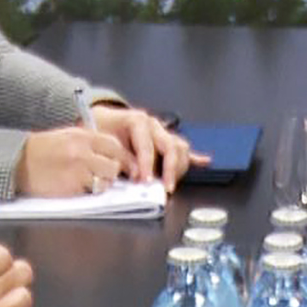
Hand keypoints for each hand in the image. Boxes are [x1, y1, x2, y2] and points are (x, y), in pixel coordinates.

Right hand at [14, 125, 131, 195]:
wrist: (17, 162)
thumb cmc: (42, 150)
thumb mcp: (67, 137)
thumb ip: (90, 143)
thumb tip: (112, 155)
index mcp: (83, 136)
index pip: (114, 146)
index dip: (125, 157)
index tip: (130, 166)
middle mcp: (83, 152)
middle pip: (114, 165)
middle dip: (115, 172)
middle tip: (111, 176)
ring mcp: (77, 170)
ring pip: (105, 181)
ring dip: (103, 184)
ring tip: (91, 182)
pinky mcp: (71, 187)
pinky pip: (90, 192)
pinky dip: (88, 192)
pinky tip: (78, 187)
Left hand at [91, 105, 207, 190]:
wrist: (102, 118)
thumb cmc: (101, 128)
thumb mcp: (102, 139)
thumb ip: (117, 156)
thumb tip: (133, 173)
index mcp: (137, 121)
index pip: (146, 145)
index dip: (146, 165)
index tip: (145, 181)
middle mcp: (154, 126)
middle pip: (171, 146)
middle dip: (169, 170)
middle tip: (165, 188)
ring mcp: (163, 133)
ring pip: (181, 148)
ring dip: (179, 168)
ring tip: (171, 183)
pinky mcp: (167, 141)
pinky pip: (185, 150)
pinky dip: (195, 158)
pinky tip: (205, 162)